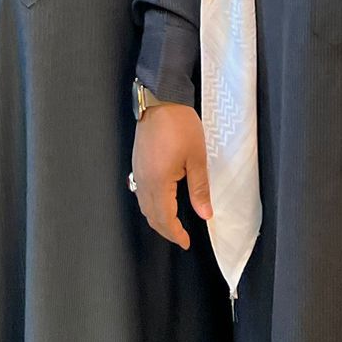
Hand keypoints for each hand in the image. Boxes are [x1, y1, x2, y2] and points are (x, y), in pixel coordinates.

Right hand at [131, 103, 212, 249]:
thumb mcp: (196, 158)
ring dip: (157, 218)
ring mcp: (137, 171)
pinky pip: (140, 192)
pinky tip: (160, 201)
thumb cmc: (180, 125)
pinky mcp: (137, 162)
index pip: (165, 219)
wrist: (160, 99)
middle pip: (151, 216)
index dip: (176, 234)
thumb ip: (200, 189)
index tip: (186, 242)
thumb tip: (205, 214)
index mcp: (158, 182)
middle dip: (166, 230)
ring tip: (172, 223)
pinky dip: (150, 204)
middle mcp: (144, 180)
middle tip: (181, 236)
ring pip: (144, 205)